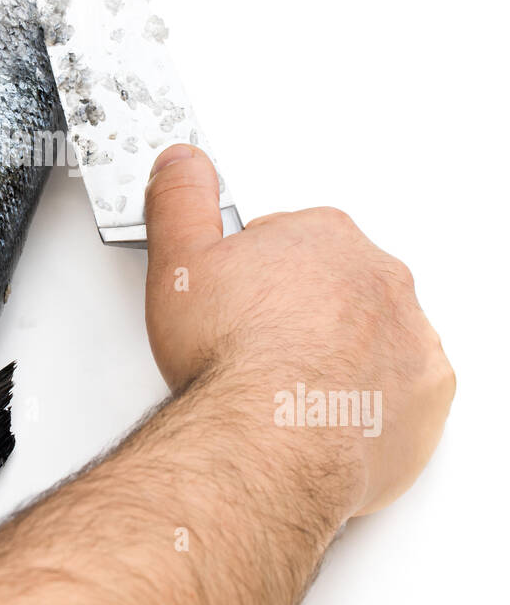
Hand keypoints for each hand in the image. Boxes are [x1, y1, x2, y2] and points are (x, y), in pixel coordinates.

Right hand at [144, 145, 453, 515]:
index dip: (255, 271)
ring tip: (290, 387)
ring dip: (341, 354)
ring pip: (374, 336)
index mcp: (325, 237)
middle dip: (301, 310)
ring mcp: (409, 337)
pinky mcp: (425, 396)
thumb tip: (184, 165)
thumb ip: (181, 201)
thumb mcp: (178, 261)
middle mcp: (378, 279)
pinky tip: (328, 413)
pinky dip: (370, 400)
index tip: (236, 300)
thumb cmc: (232, 357)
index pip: (293, 238)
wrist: (270, 440)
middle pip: (337, 285)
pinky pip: (402, 390)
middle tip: (256, 345)